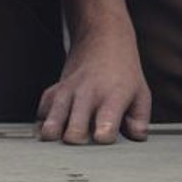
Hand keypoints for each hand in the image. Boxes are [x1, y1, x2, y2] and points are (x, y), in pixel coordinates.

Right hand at [37, 21, 149, 143]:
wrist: (101, 38)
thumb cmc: (124, 73)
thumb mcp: (141, 93)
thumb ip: (140, 120)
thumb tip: (136, 138)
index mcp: (113, 97)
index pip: (105, 126)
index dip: (104, 137)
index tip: (104, 138)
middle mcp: (87, 95)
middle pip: (74, 132)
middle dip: (77, 143)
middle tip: (85, 142)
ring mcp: (67, 93)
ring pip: (51, 124)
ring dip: (57, 135)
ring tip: (66, 136)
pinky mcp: (52, 92)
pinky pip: (41, 115)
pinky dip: (45, 123)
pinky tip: (58, 123)